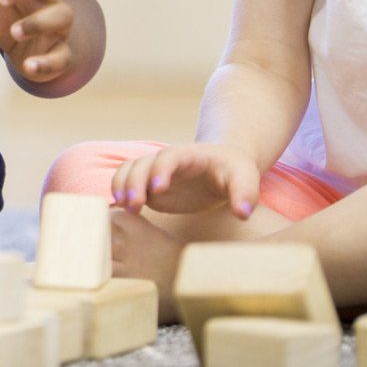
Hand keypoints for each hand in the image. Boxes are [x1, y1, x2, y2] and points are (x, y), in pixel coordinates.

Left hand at [0, 0, 73, 82]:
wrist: (36, 57)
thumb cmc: (14, 23)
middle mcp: (48, 1)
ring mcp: (58, 27)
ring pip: (62, 15)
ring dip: (37, 23)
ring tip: (14, 32)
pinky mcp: (63, 54)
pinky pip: (62, 56)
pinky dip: (46, 62)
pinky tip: (29, 65)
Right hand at [111, 143, 261, 216]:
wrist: (224, 168)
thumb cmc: (234, 171)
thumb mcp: (246, 178)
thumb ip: (245, 193)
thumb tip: (243, 212)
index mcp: (188, 154)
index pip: (169, 157)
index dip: (161, 169)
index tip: (158, 188)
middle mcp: (166, 161)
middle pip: (142, 163)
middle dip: (135, 182)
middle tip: (134, 204)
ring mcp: (156, 173)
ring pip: (129, 171)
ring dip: (122, 186)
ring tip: (125, 207)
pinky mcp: (151, 189)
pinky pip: (128, 185)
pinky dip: (121, 193)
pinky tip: (121, 210)